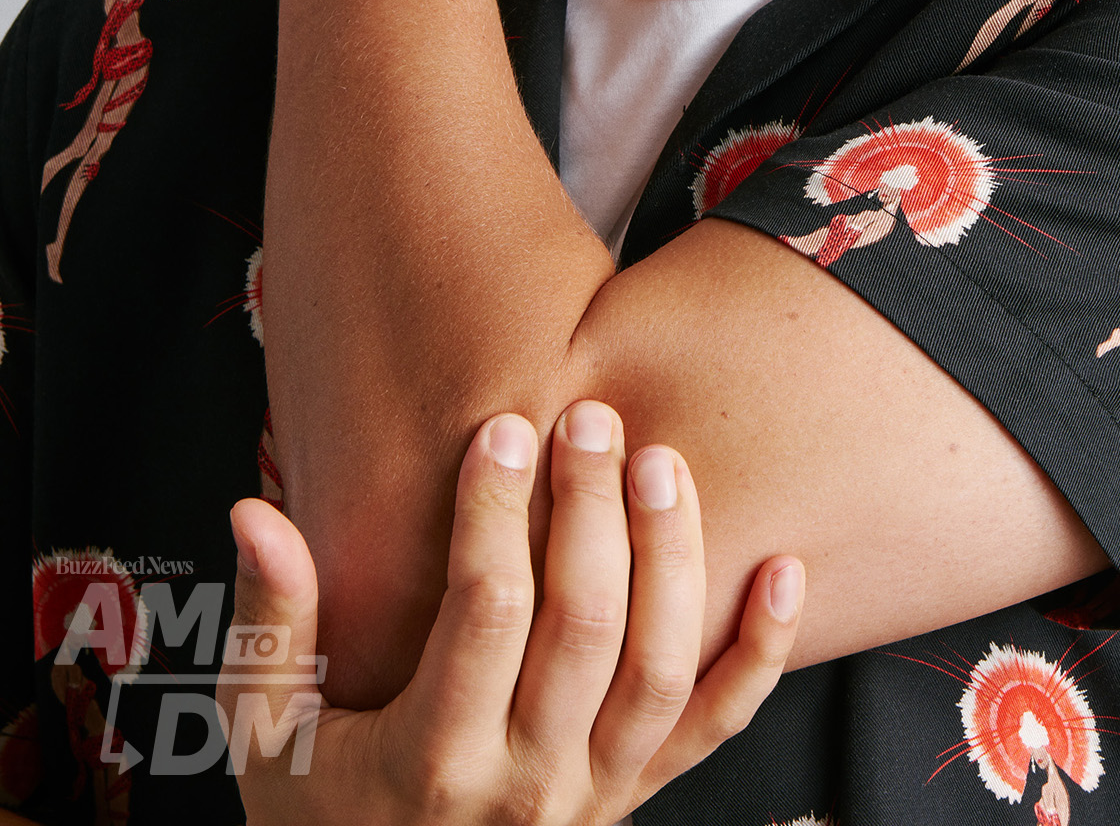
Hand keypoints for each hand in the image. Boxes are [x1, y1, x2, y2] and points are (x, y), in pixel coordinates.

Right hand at [218, 404, 803, 823]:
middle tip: (588, 415)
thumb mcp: (269, 738)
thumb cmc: (324, 814)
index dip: (495, 516)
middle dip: (589, 510)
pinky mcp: (638, 794)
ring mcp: (595, 792)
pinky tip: (783, 568)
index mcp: (431, 758)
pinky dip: (762, 650)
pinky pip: (716, 726)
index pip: (485, 614)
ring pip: (657, 665)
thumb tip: (254, 513)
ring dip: (670, 556)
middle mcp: (526, 780)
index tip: (500, 428)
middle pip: (584, 627)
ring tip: (660, 459)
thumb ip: (271, 625)